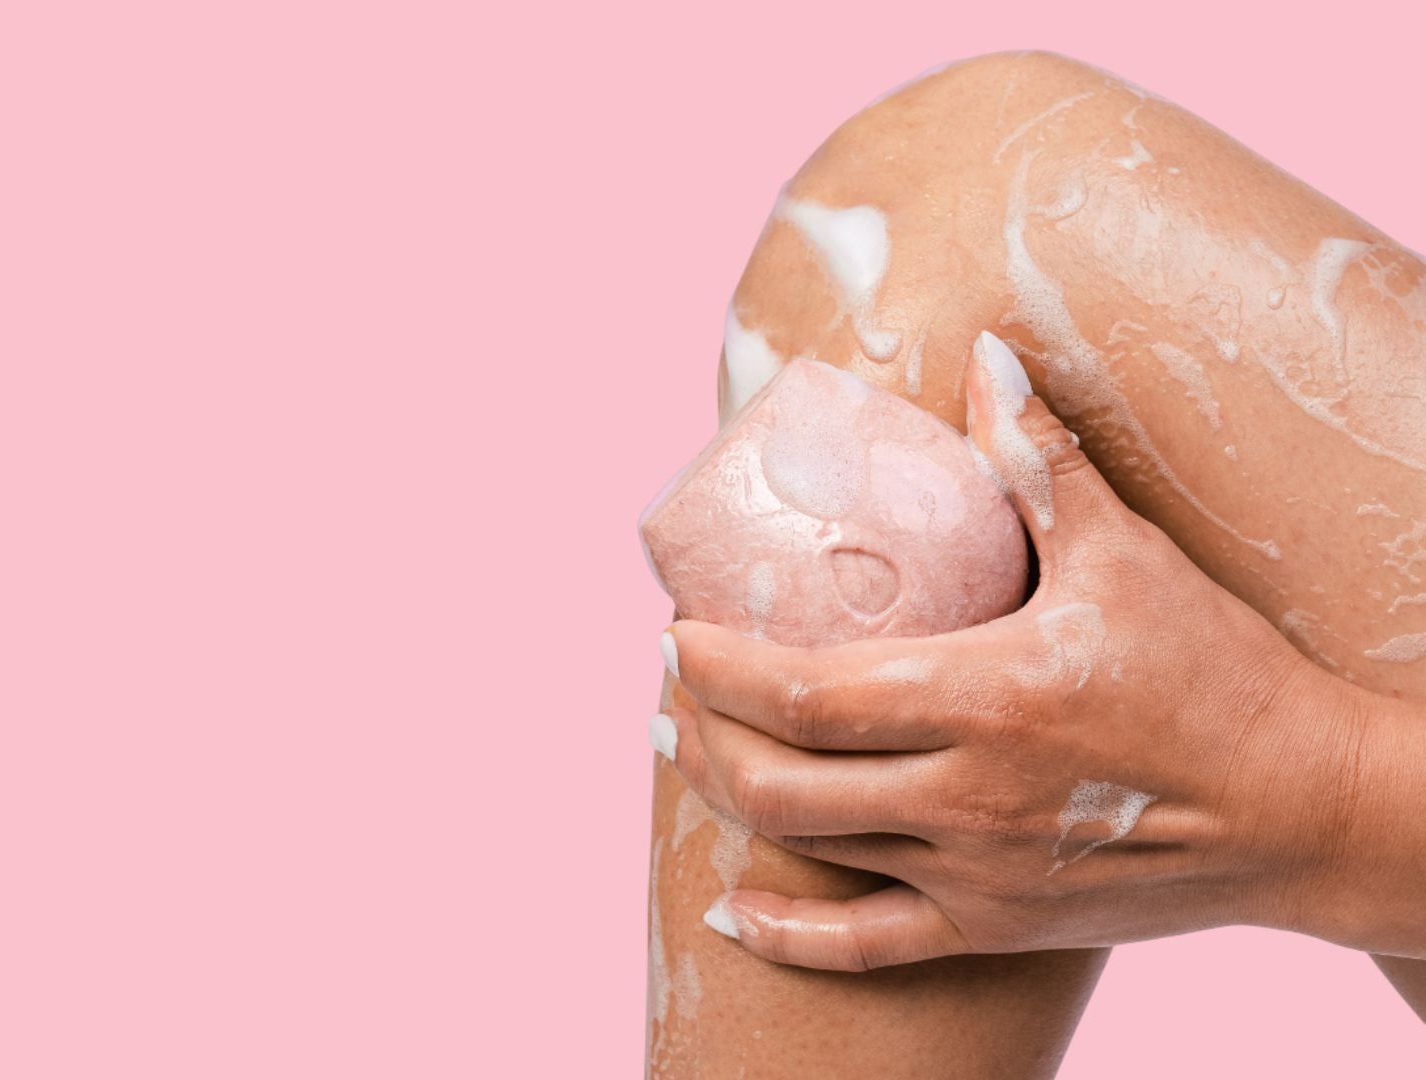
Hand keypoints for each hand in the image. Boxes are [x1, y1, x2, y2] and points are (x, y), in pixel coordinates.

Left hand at [655, 332, 1401, 970]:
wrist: (1307, 810)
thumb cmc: (1218, 676)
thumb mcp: (1126, 557)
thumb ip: (1039, 462)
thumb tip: (986, 357)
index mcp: (983, 700)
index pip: (803, 694)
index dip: (717, 668)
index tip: (675, 631)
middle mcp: (963, 799)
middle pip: (777, 781)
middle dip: (700, 731)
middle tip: (671, 683)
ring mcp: (975, 874)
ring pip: (807, 849)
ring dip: (727, 795)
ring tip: (687, 745)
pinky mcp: (995, 927)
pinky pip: (864, 948)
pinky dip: (787, 937)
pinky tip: (734, 912)